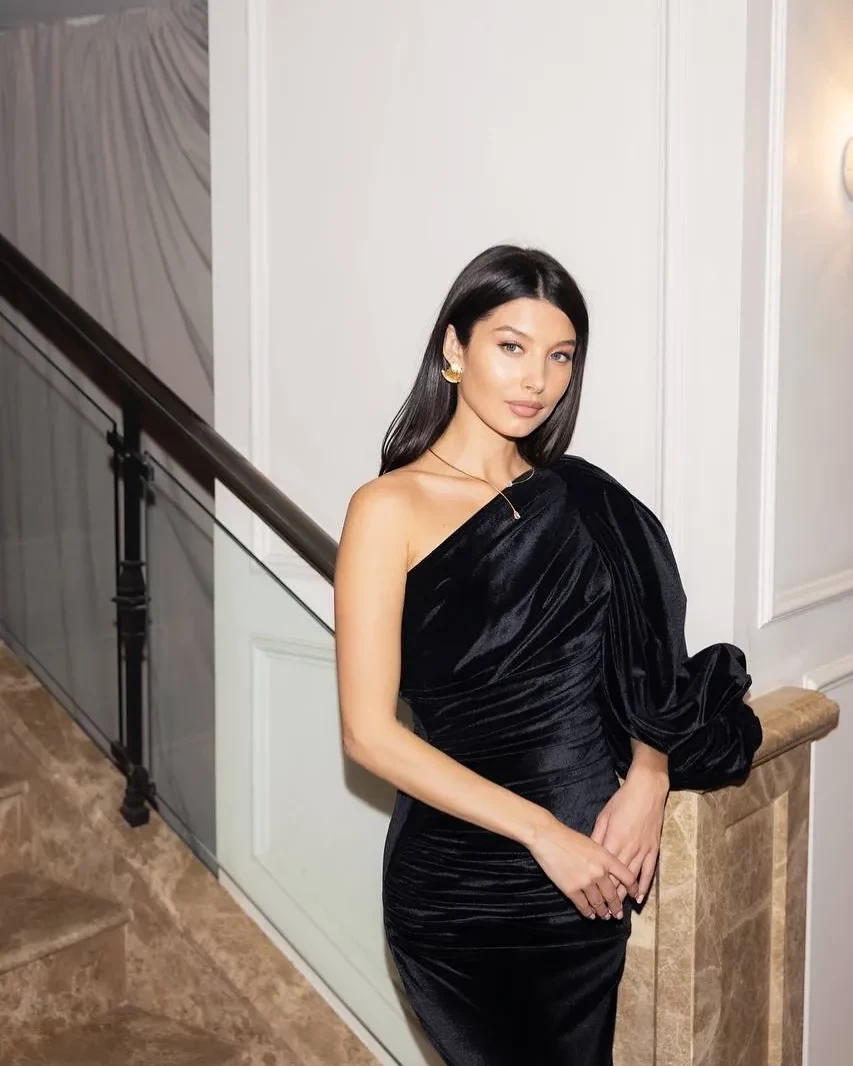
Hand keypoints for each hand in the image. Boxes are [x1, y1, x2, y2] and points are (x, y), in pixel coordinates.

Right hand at [528, 815, 639, 919]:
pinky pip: (583, 905)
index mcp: (606, 858)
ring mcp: (585, 882)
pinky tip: (590, 914)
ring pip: (599, 903)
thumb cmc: (569, 837)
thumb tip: (611, 873)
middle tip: (618, 914)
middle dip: (616, 907)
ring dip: (603, 912)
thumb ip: (604, 858)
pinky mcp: (571, 890)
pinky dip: (588, 912)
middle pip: (613, 895)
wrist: (548, 838)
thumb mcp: (593, 843)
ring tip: (605, 916)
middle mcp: (599, 872)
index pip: (628, 877)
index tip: (636, 895)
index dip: (634, 888)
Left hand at [591, 766, 668, 907]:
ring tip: (618, 911)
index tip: (592, 899)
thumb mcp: (604, 816)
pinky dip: (644, 886)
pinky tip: (638, 898)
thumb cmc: (623, 801)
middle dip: (611, 896)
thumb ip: (597, 836)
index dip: (599, 886)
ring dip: (625, 896)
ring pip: (632, 878)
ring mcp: (643, 850)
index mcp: (614, 840)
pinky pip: (648, 871)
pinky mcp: (653, 849)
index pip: (604, 869)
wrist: (647, 791)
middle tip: (605, 913)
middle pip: (618, 878)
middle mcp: (629, 848)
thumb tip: (590, 853)